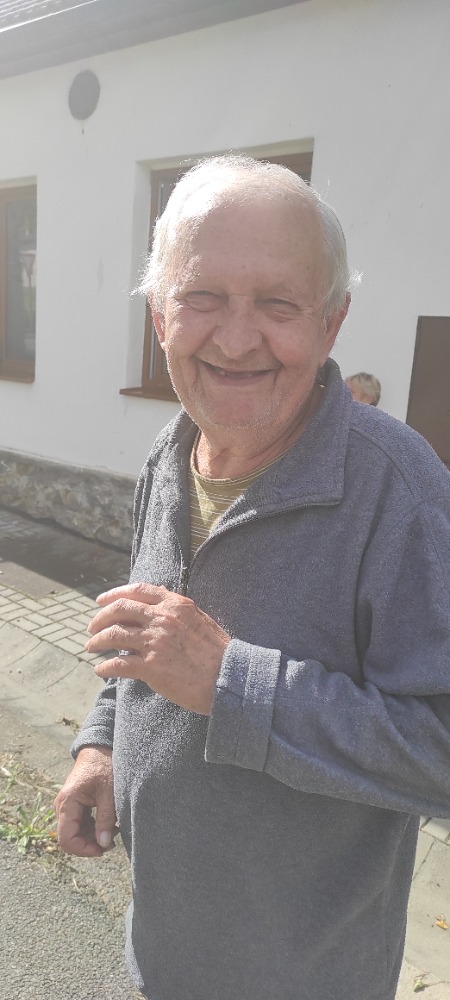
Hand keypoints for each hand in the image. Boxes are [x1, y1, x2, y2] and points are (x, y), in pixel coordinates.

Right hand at [54, 746, 116, 856]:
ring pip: (76, 832)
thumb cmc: (104, 765)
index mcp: (68, 802)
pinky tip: (109, 822)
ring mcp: (68, 805)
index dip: (84, 849)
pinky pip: (80, 823)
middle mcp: (63, 806)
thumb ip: (106, 819)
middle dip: (91, 843)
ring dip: (93, 835)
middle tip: (112, 840)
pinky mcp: (75, 804)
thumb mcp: (109, 793)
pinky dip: (94, 827)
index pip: (67, 839)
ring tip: (114, 828)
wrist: (99, 747)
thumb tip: (103, 844)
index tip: (103, 849)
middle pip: (71, 837)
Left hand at [85, 583, 229, 714]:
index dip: (114, 594)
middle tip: (91, 628)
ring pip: (114, 635)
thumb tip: (157, 607)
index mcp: (175, 604)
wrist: (228, 678)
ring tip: (90, 647)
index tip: (101, 601)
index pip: (138, 591)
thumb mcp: (199, 620)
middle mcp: (163, 619)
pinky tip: (101, 670)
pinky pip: (119, 664)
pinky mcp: (152, 667)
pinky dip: (105, 667)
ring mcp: (156, 642)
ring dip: (97, 641)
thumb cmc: (217, 653)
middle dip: (100, 618)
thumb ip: (177, 612)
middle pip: (120, 610)